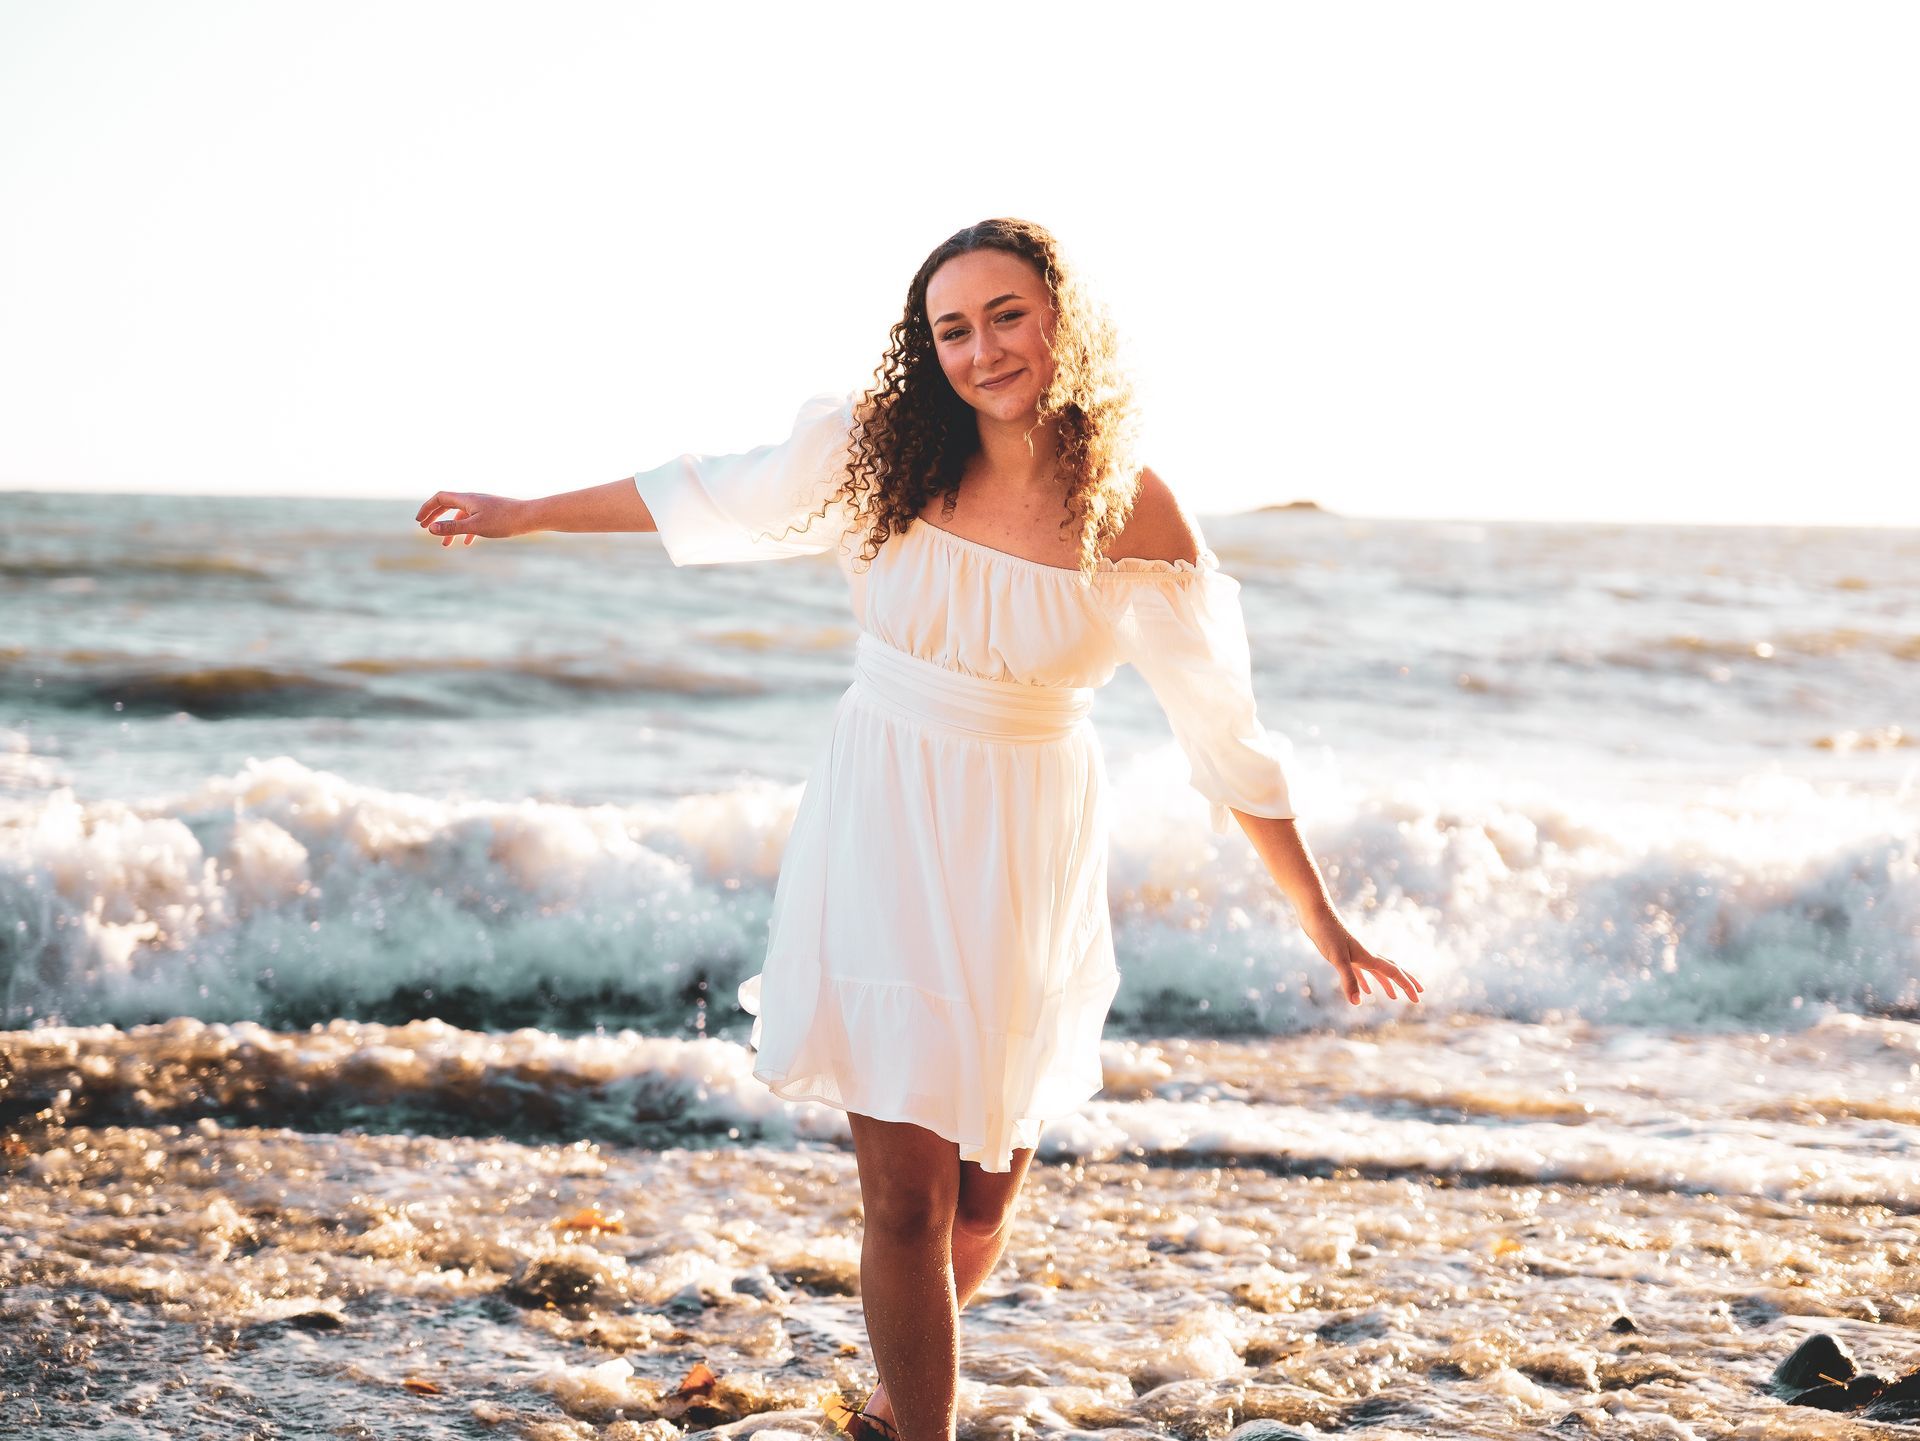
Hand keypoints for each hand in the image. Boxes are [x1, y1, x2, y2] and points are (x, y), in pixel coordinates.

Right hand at [414, 491, 529, 546]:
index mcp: (466, 499)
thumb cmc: (504, 521)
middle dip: (435, 517)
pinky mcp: (492, 513)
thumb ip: (452, 528)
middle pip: (448, 505)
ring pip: (461, 515)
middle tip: (425, 529)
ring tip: (446, 545)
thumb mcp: (475, 527)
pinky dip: (466, 531)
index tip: (419, 521)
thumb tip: (431, 529)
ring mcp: (483, 506)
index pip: (440, 498)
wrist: (530, 516)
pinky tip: (468, 544)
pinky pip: (473, 520)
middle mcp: (473, 499)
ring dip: (451, 528)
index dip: (427, 508)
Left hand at [1311, 923, 1422, 1007]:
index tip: (1418, 999)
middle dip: (1405, 983)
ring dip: (1387, 984)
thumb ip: (1348, 980)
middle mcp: (1366, 955)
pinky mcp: (1344, 953)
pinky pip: (1360, 971)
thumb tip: (1357, 1003)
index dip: (1407, 986)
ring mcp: (1356, 954)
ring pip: (1377, 971)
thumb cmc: (1327, 933)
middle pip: (1392, 970)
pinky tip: (1365, 990)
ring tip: (1393, 997)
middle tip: (1418, 994)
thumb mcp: (1337, 959)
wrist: (1315, 913)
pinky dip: (1366, 981)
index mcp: (1369, 957)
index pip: (1394, 973)